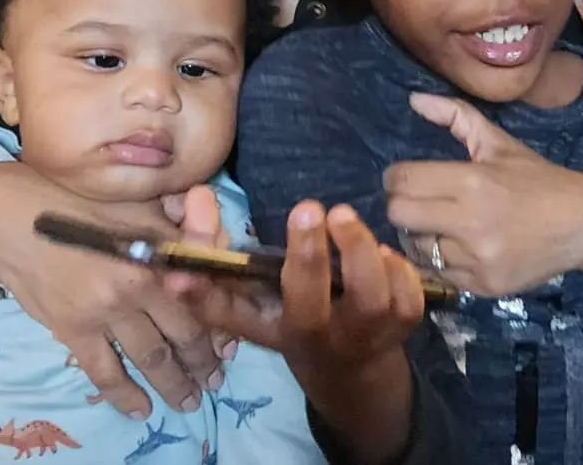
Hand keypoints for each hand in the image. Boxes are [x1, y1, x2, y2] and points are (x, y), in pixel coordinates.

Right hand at [0, 163, 223, 417]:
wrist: (23, 223)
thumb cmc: (89, 208)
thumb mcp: (144, 209)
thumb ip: (181, 230)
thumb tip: (217, 247)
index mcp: (160, 257)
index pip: (201, 300)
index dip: (218, 326)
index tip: (230, 347)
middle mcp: (138, 289)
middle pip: (181, 335)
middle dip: (202, 363)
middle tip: (215, 383)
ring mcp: (104, 314)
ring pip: (149, 358)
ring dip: (172, 384)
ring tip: (187, 402)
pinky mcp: (73, 332)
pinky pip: (104, 372)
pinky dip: (124, 395)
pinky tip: (140, 409)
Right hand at [170, 193, 423, 463]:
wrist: (348, 375)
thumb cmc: (292, 331)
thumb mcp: (253, 323)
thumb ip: (213, 298)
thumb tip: (172, 274)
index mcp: (302, 329)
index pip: (304, 292)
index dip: (305, 251)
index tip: (304, 207)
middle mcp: (345, 333)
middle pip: (363, 294)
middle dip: (350, 248)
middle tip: (330, 210)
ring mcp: (382, 329)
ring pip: (389, 289)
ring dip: (371, 250)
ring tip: (346, 224)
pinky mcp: (409, 320)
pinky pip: (410, 286)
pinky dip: (398, 264)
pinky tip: (379, 253)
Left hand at [383, 92, 582, 294]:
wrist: (582, 224)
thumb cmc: (537, 178)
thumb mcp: (498, 142)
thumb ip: (456, 116)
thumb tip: (414, 99)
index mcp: (472, 181)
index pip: (403, 180)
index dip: (394, 176)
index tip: (402, 176)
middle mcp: (469, 223)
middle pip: (398, 215)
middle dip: (399, 204)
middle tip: (412, 200)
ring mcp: (475, 260)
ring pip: (413, 248)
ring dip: (417, 234)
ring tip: (433, 225)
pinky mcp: (481, 286)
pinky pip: (436, 274)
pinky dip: (437, 260)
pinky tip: (450, 246)